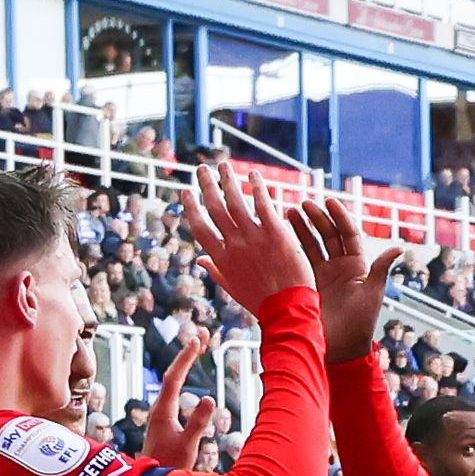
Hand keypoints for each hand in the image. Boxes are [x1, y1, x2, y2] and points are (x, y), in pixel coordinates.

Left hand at [142, 327, 218, 469]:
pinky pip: (175, 390)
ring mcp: (162, 414)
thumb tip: (208, 398)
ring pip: (173, 380)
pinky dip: (185, 376)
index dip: (186, 358)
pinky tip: (189, 376)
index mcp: (163, 411)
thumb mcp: (187, 445)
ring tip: (199, 346)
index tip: (197, 340)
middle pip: (174, 374)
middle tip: (202, 334)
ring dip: (186, 362)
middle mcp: (160, 408)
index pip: (175, 378)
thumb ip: (197, 423)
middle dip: (188, 353)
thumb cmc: (169, 466)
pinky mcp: (166, 420)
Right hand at [185, 163, 314, 319]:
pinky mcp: (275, 232)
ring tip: (224, 165)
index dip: (191, 208)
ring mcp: (253, 236)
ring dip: (227, 180)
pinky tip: (254, 175)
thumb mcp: (233, 289)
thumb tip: (200, 260)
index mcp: (221, 258)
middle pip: (214, 208)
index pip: (199, 227)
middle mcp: (233, 243)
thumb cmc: (262, 302)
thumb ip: (216, 271)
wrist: (288, 310)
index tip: (187, 193)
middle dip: (206, 186)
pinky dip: (257, 187)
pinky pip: (263, 204)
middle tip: (202, 168)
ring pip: (236, 201)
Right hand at [285, 197, 402, 363]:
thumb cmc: (361, 323)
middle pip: (328, 235)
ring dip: (302, 228)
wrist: (341, 348)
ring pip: (312, 244)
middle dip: (317, 218)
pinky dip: (292, 247)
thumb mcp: (372, 293)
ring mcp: (323, 275)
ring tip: (289, 212)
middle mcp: (340, 267)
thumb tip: (400, 248)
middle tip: (304, 204)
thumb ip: (381, 268)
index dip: (339, 217)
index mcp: (357, 266)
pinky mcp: (308, 284)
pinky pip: (300, 261)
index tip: (329, 201)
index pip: (348, 234)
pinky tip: (281, 233)